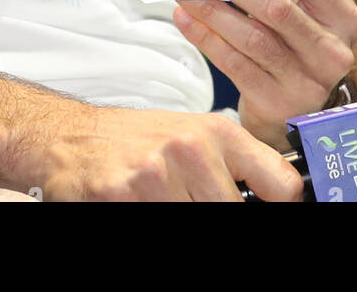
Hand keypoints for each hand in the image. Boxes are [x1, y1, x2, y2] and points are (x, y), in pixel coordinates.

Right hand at [13, 102, 303, 202]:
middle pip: (235, 213)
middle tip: (191, 201)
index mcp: (219, 133)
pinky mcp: (122, 194)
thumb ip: (236, 167)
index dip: (283, 206)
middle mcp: (191, 149)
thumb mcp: (195, 138)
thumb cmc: (140, 142)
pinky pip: (154, 223)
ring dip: (180, 215)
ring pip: (197, 221)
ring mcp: (156, 173)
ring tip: (163, 200)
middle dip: (216, 214)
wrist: (73, 138)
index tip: (274, 211)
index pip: (282, 184)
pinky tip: (140, 205)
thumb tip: (282, 197)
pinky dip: (149, 217)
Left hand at [174, 0, 356, 151]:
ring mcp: (305, 79)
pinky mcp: (277, 102)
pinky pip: (235, 64)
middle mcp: (330, 48)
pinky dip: (206, 39)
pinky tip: (187, 20)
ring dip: (212, 9)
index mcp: (342, 15)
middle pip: (275, 5)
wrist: (302, 113)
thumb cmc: (298, 50)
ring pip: (252, 36)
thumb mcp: (306, 16)